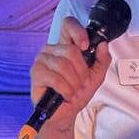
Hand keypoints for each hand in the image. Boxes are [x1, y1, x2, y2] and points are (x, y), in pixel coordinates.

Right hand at [28, 16, 111, 132]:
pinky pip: (56, 78)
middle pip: (71, 50)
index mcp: (65, 46)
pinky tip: (65, 95)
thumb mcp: (96, 76)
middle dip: (81, 71)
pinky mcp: (36, 73)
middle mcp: (52, 49)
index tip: (86, 46)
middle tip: (81, 83)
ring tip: (73, 91)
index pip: (68, 25)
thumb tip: (103, 45)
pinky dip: (65, 90)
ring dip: (74, 83)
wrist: (65, 114)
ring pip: (64, 65)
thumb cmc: (77, 93)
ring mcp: (42, 60)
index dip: (78, 31)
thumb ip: (102, 60)